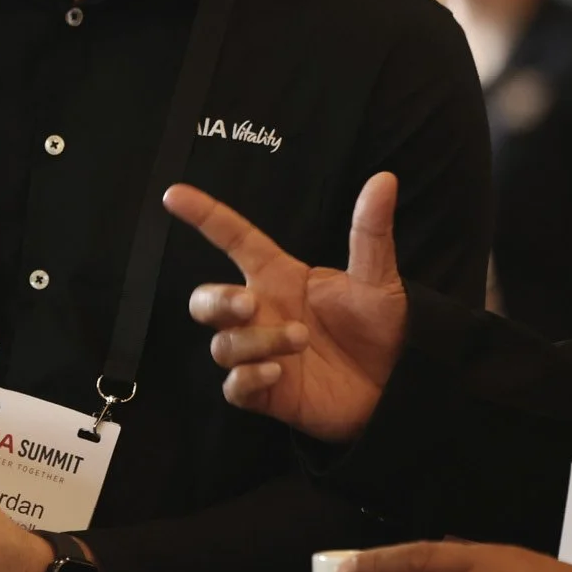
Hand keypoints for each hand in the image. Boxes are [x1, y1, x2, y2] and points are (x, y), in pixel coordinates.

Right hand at [162, 173, 408, 440]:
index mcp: (279, 276)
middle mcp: (262, 312)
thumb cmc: (378, 324)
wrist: (397, 381)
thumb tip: (385, 179)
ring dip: (256, 341)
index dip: (204, 215)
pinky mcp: (266, 392)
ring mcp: (260, 353)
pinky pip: (233, 386)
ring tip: (300, 340)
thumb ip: (370, 232)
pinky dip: (247, 378)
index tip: (174, 194)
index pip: (233, 239)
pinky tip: (276, 373)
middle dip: (217, 301)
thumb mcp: (377, 277)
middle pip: (205, 300)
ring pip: (223, 344)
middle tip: (251, 304)